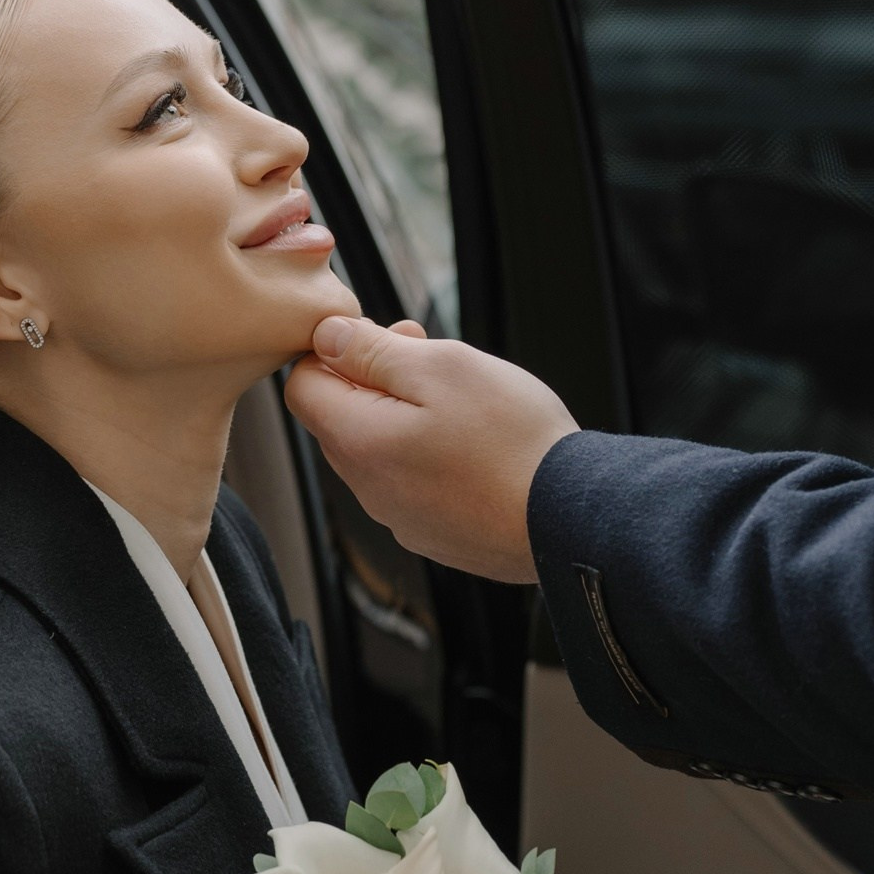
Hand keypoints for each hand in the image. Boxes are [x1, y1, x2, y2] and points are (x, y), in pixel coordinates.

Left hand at [283, 319, 574, 583]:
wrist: (571, 518)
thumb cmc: (512, 440)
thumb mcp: (442, 367)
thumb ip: (373, 351)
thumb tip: (327, 338)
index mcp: (358, 441)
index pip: (302, 387)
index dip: (333, 351)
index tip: (382, 337)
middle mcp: (368, 489)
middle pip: (340, 420)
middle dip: (372, 379)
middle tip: (426, 354)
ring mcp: (401, 518)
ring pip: (378, 451)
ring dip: (403, 415)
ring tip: (460, 398)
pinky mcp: (435, 535)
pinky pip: (411, 484)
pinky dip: (429, 455)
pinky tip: (476, 444)